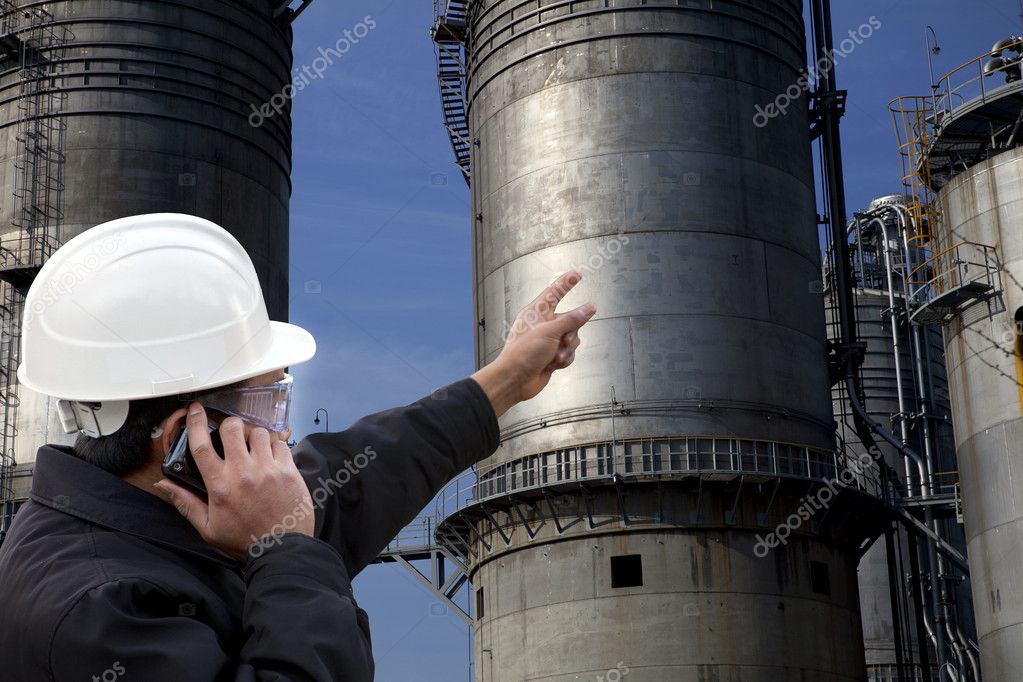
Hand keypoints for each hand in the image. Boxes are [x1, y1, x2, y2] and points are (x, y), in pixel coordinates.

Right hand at [153, 405, 313, 559]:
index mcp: (220, 485)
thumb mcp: (207, 528)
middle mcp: (243, 472)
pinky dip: (274, 445)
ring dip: (253, 436)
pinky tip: (270, 458)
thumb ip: (185, 502)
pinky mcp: (288, 470)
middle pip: (232, 428)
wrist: (282, 549)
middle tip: (230, 434)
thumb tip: (163, 485)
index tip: (196, 410)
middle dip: (229, 425)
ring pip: (258, 432)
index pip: (201, 445)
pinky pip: (280, 443)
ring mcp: (268, 469)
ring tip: (252, 449)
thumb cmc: (244, 540)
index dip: (195, 423)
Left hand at [471, 270, 595, 416]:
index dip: (566, 283)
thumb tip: (589, 308)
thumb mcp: (550, 332)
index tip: (577, 274)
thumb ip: (572, 319)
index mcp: (536, 312)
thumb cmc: (523, 353)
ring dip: (567, 349)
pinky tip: (554, 364)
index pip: (555, 292)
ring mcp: (548, 341)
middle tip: (564, 340)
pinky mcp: (552, 355)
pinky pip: (569, 353)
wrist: (515, 381)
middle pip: (570, 320)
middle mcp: (542, 324)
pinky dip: (564, 359)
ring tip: (556, 355)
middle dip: (571, 333)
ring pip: (572, 338)